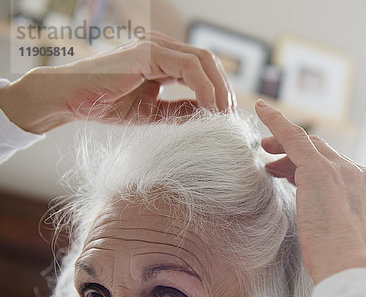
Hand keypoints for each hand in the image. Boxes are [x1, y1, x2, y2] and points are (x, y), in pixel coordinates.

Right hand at [0, 32, 234, 133]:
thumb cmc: (105, 104)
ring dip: (219, 89)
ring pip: (203, 60)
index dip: (219, 90)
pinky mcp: (148, 52)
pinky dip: (204, 88)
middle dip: (225, 89)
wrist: (70, 99)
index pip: (202, 68)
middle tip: (230, 116)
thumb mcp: (153, 112)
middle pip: (208, 61)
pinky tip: (209, 109)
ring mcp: (154, 46)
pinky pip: (189, 67)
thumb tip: (209, 116)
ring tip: (222, 115)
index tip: (226, 116)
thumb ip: (180, 110)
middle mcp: (161, 47)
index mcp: (162, 58)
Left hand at [255, 100, 365, 283]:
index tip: (301, 173)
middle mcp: (363, 177)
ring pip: (311, 147)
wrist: (354, 275)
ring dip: (286, 146)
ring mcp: (346, 172)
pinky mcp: (321, 171)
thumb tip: (328, 230)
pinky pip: (295, 138)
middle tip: (275, 162)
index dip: (318, 170)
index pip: (343, 172)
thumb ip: (346, 227)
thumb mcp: (353, 245)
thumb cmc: (348, 271)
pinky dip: (277, 123)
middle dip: (299, 156)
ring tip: (265, 151)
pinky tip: (263, 112)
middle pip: (327, 156)